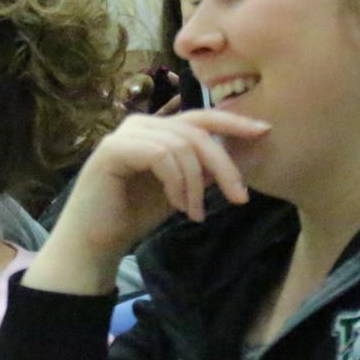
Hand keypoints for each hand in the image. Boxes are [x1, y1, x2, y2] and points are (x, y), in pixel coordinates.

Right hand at [34, 111, 269, 290]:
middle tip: (239, 197)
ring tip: (195, 213)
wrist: (94, 242)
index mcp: (156, 129)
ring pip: (181, 145)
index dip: (234, 121)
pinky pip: (162, 156)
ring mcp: (125, 135)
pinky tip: (177, 206)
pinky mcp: (113, 149)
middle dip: (224, 164)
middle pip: (196, 130)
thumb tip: (236, 156)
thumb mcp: (178, 189)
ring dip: (196, 184)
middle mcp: (140, 125)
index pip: (201, 117)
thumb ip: (200, 171)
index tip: (264, 132)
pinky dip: (177, 182)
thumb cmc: (132, 216)